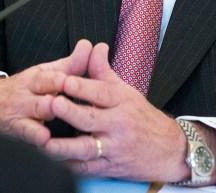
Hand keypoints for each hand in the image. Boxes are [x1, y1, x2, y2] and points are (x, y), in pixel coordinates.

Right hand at [0, 39, 92, 146]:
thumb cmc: (26, 88)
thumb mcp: (45, 73)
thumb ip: (71, 64)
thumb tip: (90, 45)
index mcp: (36, 79)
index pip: (48, 78)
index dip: (60, 80)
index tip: (71, 81)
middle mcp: (27, 95)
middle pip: (41, 96)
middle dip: (51, 99)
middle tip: (60, 100)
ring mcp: (21, 113)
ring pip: (34, 115)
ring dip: (44, 115)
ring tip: (53, 116)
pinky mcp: (16, 131)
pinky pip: (26, 134)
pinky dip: (35, 137)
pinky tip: (45, 140)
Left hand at [43, 43, 191, 182]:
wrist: (169, 150)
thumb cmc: (142, 117)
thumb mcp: (126, 90)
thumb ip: (103, 70)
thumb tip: (93, 46)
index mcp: (121, 102)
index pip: (100, 92)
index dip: (82, 87)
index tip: (65, 81)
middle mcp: (118, 125)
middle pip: (91, 119)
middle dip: (70, 113)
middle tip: (52, 104)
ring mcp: (114, 148)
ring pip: (87, 148)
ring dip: (65, 147)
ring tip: (46, 142)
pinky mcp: (110, 167)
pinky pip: (88, 169)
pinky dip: (71, 166)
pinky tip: (55, 162)